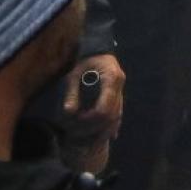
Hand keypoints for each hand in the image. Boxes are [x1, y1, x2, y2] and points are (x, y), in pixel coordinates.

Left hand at [62, 53, 124, 170]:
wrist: (98, 50)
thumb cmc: (85, 60)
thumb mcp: (74, 73)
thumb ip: (72, 93)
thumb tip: (68, 112)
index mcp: (111, 79)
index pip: (104, 107)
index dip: (90, 118)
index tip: (76, 121)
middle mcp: (120, 86)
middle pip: (112, 115)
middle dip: (95, 127)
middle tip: (79, 131)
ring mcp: (122, 90)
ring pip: (117, 116)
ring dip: (104, 129)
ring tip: (91, 138)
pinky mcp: (120, 95)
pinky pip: (119, 113)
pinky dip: (113, 125)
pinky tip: (110, 136)